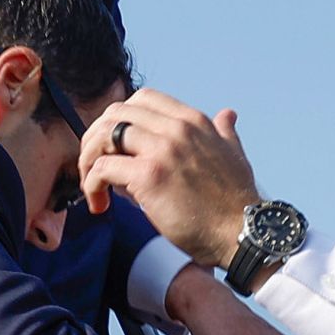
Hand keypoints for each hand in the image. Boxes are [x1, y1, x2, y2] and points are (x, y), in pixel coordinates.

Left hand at [79, 88, 259, 267]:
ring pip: (104, 135)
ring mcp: (162, 150)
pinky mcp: (149, 176)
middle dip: (96, 137)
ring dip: (88, 159)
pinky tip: (98, 202)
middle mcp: (176, 129)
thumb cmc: (235, 203)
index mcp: (193, 121)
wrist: (245, 234)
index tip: (114, 145)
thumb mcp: (233, 155)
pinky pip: (102, 168)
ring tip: (92, 185)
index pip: (142, 99)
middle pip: (116, 113)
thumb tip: (228, 114)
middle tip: (94, 165)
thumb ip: (224, 133)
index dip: (120, 119)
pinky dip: (92, 184)